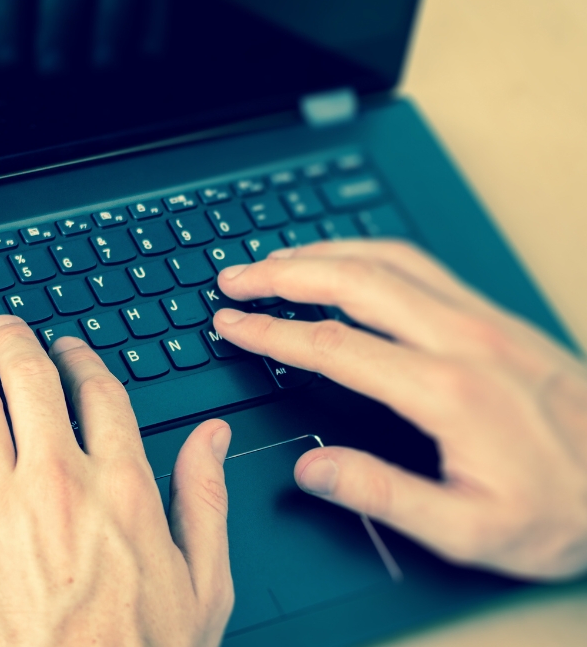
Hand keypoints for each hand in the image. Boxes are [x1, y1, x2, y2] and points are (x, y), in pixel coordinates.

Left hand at [0, 316, 233, 645]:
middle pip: (28, 381)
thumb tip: (211, 441)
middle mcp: (54, 483)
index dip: (80, 359)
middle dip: (13, 342)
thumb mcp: (202, 587)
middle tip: (2, 328)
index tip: (69, 349)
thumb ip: (205, 502)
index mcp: (120, 489)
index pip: (98, 394)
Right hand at [214, 239, 586, 579]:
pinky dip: (366, 253)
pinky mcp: (497, 317)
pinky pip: (419, 263)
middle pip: (355, 280)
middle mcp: (465, 340)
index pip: (334, 345)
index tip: (232, 326)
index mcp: (448, 392)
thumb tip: (312, 469)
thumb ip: (384, 496)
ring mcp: (484, 319)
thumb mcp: (474, 532)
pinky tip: (346, 262)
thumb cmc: (565, 511)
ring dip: (322, 253)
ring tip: (274, 261)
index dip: (270, 333)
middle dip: (282, 273)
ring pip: (388, 258)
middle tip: (235, 278)